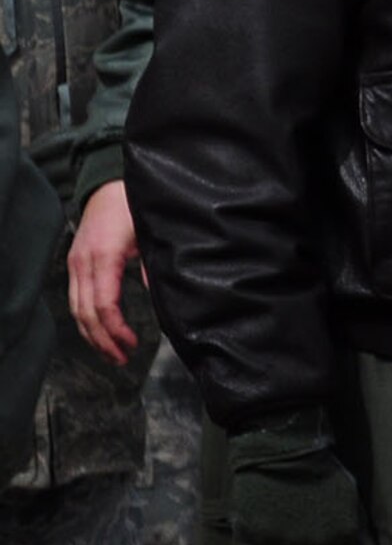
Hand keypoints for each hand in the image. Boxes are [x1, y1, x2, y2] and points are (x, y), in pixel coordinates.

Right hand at [68, 182, 140, 363]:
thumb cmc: (133, 206)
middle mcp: (83, 264)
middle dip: (102, 341)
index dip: (116, 329)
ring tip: (113, 354)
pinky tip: (101, 332)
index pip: (103, 304)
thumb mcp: (150, 233)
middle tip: (122, 358)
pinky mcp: (76, 265)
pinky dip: (87, 320)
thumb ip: (153, 265)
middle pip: (85, 313)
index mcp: (103, 257)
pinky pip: (76, 300)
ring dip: (92, 335)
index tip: (132, 343)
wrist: (109, 185)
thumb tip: (161, 295)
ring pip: (76, 310)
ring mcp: (76, 265)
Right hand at [227, 410, 374, 544]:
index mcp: (336, 542)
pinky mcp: (250, 538)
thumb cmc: (323, 471)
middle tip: (309, 525)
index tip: (330, 538)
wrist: (283, 450)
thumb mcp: (351, 497)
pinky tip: (270, 513)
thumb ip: (359, 531)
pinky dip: (265, 535)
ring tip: (290, 515)